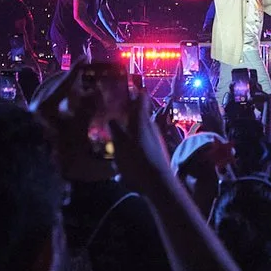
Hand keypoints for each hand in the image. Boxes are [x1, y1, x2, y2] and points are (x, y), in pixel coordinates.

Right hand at [98, 68, 170, 183]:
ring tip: (116, 137)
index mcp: (142, 120)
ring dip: (129, 130)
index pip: (141, 97)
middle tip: (113, 113)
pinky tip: (125, 158)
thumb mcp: (120, 145)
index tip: (123, 86)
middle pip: (140, 113)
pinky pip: (142, 142)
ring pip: (141, 128)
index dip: (133, 90)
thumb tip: (111, 118)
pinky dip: (134, 144)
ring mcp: (155, 139)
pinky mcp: (156, 152)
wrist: (159, 184)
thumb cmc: (137, 162)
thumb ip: (115, 129)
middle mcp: (151, 126)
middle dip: (127, 112)